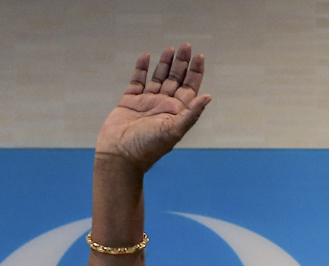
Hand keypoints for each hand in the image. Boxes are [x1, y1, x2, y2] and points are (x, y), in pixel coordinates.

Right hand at [95, 44, 210, 172]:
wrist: (120, 156)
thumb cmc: (148, 147)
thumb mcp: (173, 130)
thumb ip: (191, 113)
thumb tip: (208, 96)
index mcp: (176, 113)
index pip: (190, 88)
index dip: (195, 73)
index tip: (199, 56)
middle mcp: (164, 106)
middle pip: (175, 80)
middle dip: (181, 63)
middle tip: (186, 46)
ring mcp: (147, 103)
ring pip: (158, 78)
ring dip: (164, 63)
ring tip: (169, 48)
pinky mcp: (129, 102)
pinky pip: (137, 82)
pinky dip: (141, 69)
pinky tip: (145, 56)